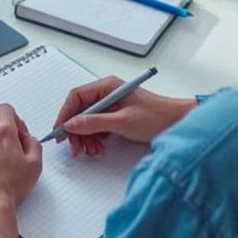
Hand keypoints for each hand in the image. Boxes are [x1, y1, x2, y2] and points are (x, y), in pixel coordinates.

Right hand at [52, 77, 195, 157]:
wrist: (176, 124)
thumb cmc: (156, 116)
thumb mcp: (122, 121)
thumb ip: (95, 122)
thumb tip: (72, 124)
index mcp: (107, 86)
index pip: (77, 97)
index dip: (65, 114)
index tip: (61, 130)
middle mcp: (107, 94)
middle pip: (80, 111)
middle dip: (76, 131)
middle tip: (75, 147)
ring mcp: (111, 107)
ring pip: (87, 122)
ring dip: (85, 138)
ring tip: (91, 151)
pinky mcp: (115, 118)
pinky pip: (96, 129)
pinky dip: (94, 140)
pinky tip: (98, 149)